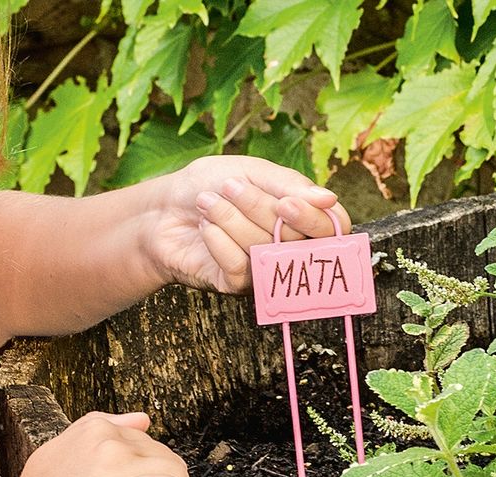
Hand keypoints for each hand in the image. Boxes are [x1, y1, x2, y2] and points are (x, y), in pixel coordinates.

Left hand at [145, 155, 352, 293]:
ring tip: (206, 202)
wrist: (162, 209)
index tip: (286, 203)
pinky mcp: (237, 285)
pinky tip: (204, 227)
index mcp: (301, 215)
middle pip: (295, 238)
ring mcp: (264, 268)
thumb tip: (329, 199)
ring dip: (230, 219)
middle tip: (228, 187)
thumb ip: (289, 185)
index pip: (332, 227)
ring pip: (264, 250)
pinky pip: (239, 267)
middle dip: (258, 208)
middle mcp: (289, 245)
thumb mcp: (251, 171)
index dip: (313, 220)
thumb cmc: (211, 185)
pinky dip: (218, 241)